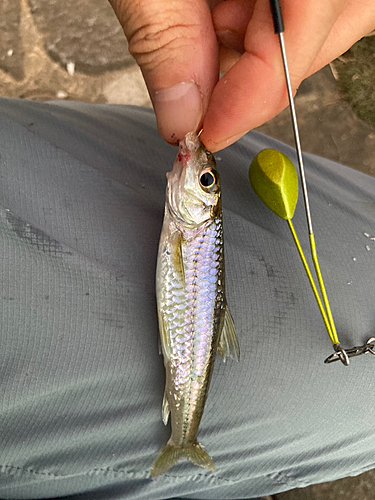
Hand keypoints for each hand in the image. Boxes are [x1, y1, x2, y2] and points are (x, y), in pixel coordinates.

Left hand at [109, 0, 374, 151]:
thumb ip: (166, 40)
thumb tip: (181, 114)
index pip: (303, 32)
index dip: (256, 96)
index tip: (209, 133)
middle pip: (326, 31)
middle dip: (260, 77)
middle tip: (204, 92)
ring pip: (321, 23)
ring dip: (258, 52)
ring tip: (204, 30)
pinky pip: (300, 4)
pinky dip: (256, 27)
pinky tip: (217, 14)